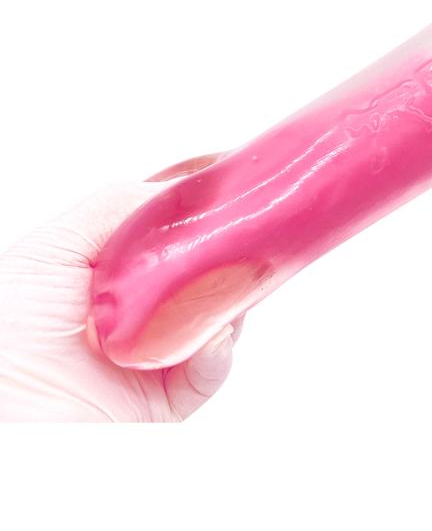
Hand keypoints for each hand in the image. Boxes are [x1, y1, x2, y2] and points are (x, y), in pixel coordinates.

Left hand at [0, 160, 240, 421]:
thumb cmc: (6, 331)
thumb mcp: (53, 249)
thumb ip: (114, 208)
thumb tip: (181, 192)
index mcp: (108, 276)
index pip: (168, 239)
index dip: (199, 216)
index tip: (231, 192)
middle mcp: (134, 314)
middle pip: (200, 277)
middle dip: (226, 255)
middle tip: (247, 234)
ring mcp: (153, 357)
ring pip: (215, 322)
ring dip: (231, 301)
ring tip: (233, 283)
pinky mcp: (165, 402)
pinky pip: (208, 373)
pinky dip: (218, 354)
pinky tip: (213, 335)